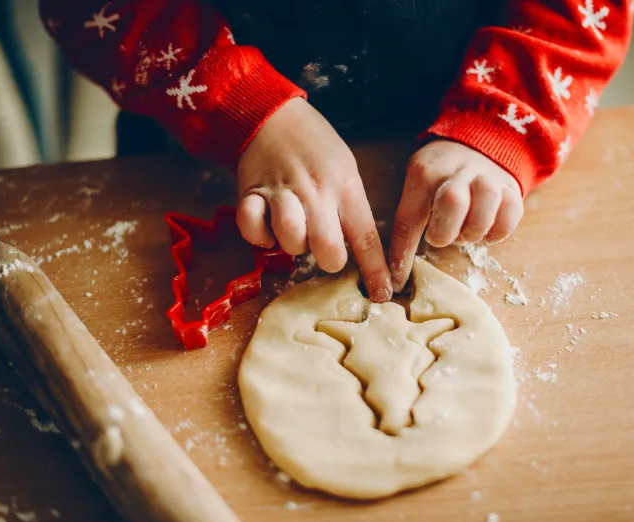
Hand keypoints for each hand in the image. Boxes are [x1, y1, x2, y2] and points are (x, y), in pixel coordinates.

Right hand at [236, 98, 391, 301]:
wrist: (271, 114)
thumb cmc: (315, 147)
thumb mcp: (345, 169)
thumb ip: (350, 207)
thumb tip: (358, 250)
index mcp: (345, 187)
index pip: (366, 237)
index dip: (376, 270)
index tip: (382, 294)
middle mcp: (316, 192)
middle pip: (328, 248)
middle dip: (328, 260)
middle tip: (323, 247)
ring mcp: (283, 193)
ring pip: (291, 240)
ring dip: (293, 245)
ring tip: (293, 230)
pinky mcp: (251, 193)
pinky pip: (252, 228)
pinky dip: (258, 234)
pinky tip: (264, 224)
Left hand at [388, 140, 522, 291]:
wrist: (480, 143)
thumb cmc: (441, 177)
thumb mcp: (420, 185)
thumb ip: (411, 217)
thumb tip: (396, 271)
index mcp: (425, 173)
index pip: (409, 218)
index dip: (402, 253)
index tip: (397, 282)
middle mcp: (457, 171)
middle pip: (453, 201)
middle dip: (446, 232)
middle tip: (443, 238)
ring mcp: (487, 176)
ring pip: (487, 202)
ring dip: (475, 229)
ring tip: (467, 233)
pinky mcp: (511, 186)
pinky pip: (511, 212)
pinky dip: (499, 231)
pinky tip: (488, 232)